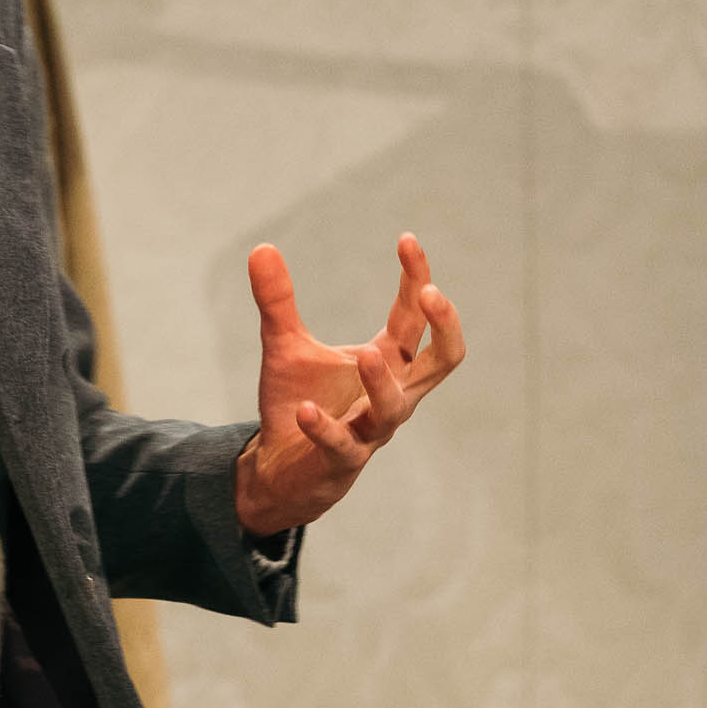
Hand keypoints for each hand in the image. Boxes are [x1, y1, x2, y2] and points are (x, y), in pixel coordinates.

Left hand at [234, 233, 464, 535]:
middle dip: (444, 326)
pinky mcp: (343, 459)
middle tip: (430, 292)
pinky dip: (326, 427)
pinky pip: (343, 445)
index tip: (407, 239)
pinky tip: (307, 410)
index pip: (417, 317)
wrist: (282, 468)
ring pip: (395, 407)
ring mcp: (372, 429)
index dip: (417, 279)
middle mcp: (393, 394)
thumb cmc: (301, 402)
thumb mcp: (286, 346)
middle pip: (443, 361)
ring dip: (382, 382)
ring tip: (367, 355)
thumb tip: (261, 247)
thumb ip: (278, 302)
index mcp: (390, 361)